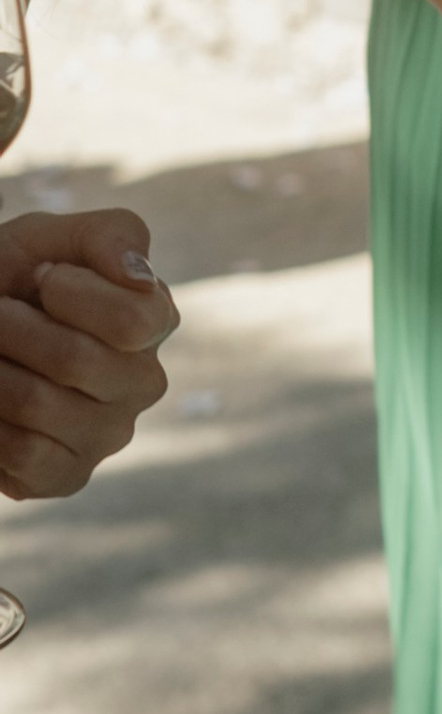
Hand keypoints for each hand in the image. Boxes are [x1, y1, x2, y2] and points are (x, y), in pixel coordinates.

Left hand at [0, 209, 178, 497]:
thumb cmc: (11, 282)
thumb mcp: (49, 239)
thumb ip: (110, 236)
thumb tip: (139, 277)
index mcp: (154, 321)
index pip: (133, 321)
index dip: (67, 293)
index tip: (40, 279)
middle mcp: (143, 382)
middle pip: (76, 360)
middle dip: (11, 327)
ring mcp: (108, 435)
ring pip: (38, 403)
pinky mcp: (68, 477)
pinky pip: (22, 453)